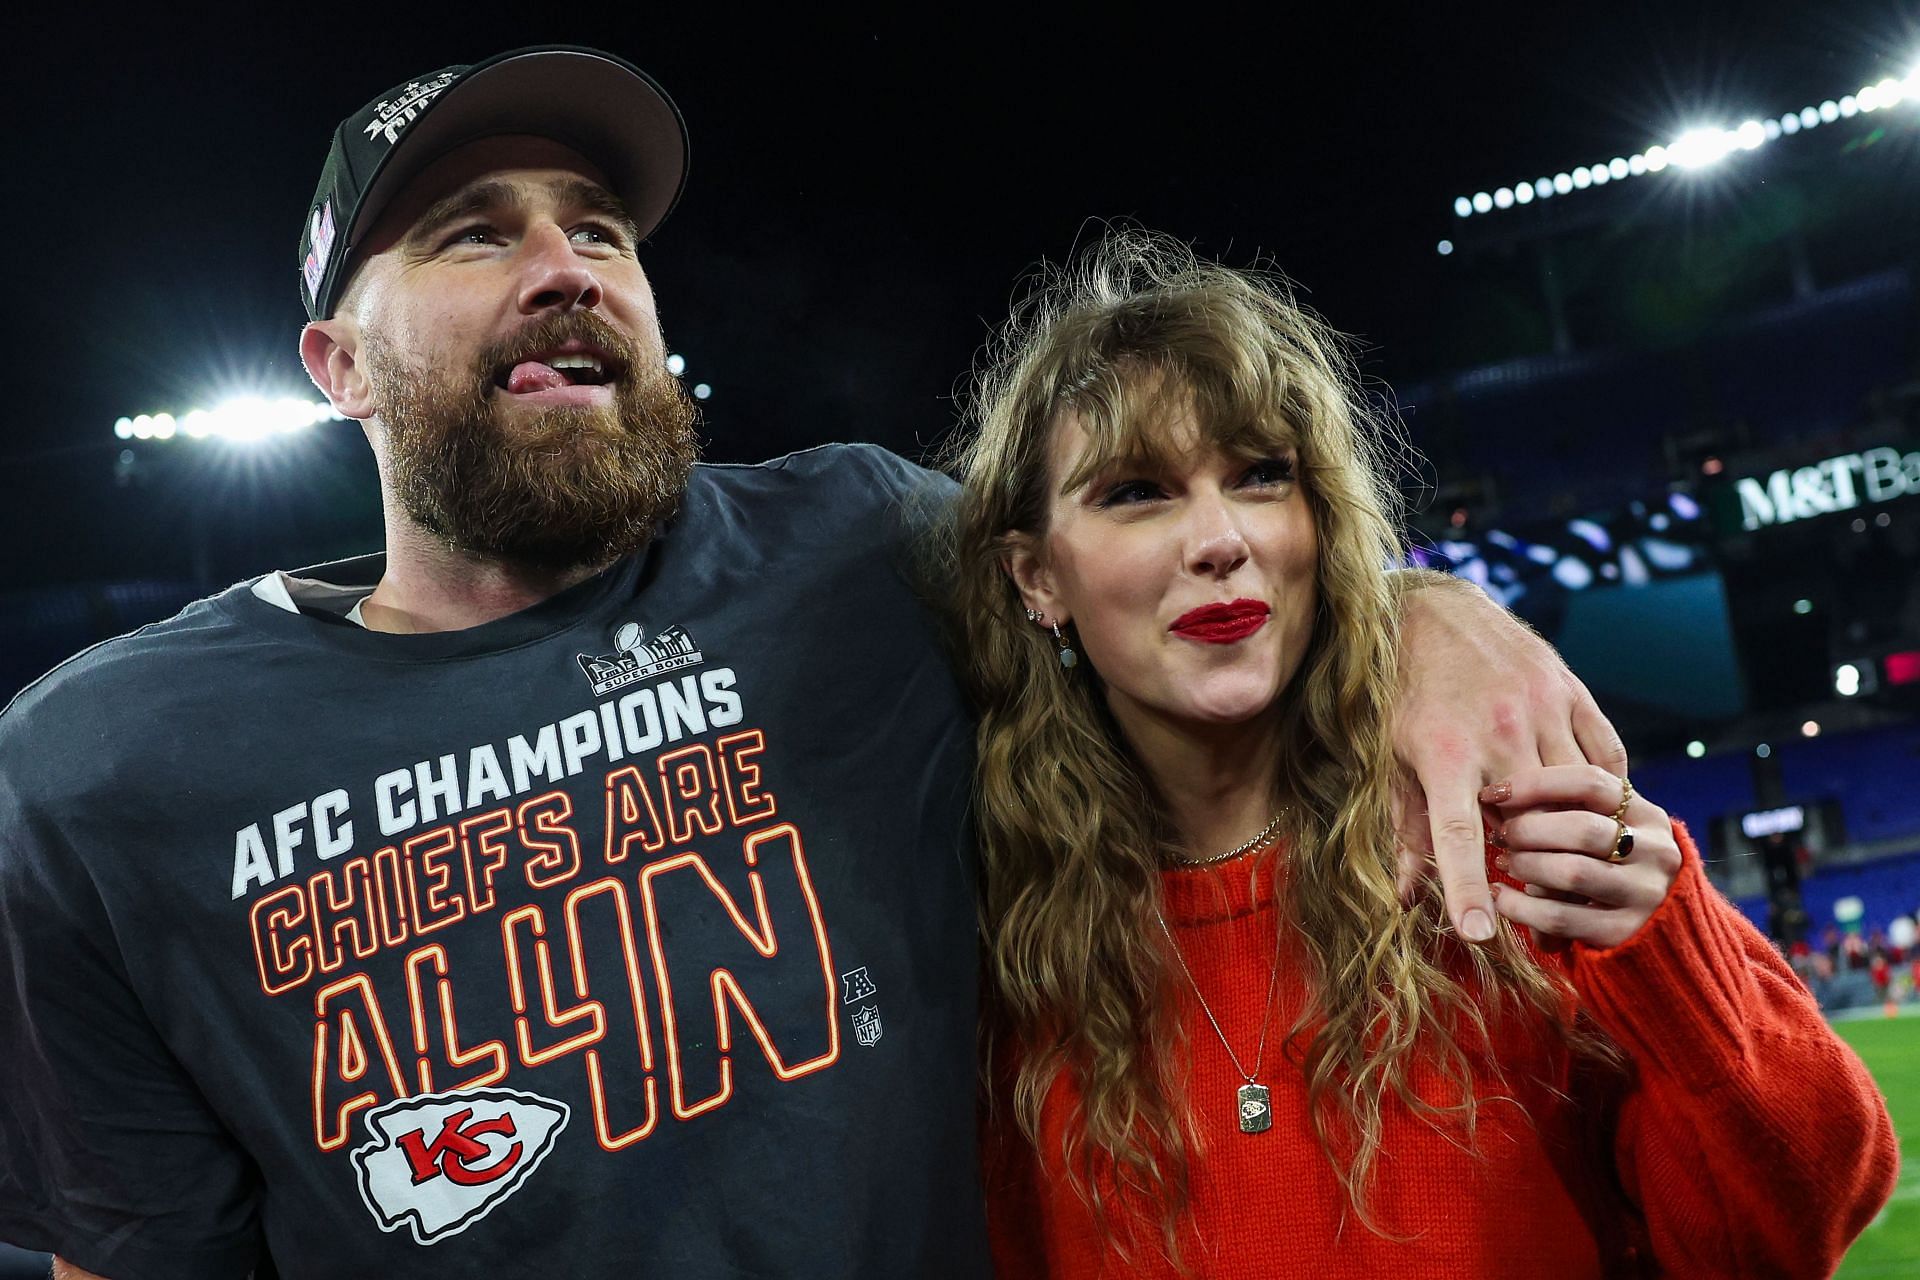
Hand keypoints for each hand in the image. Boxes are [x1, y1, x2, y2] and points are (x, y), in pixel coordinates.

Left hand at [1390, 573, 1627, 942]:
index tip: (1479, 935)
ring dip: (1568, 826)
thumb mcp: (1390, 758)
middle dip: (1528, 857)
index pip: (1457, 838)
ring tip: (1554, 841)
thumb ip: (1406, 827)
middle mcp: (1498, 732)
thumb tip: (1406, 898)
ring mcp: (1542, 708)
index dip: (1467, 890)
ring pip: (1576, 793)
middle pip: (1530, 821)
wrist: (1432, 610)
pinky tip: (1587, 804)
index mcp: (1444, 753)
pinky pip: (1605, 757)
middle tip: (1520, 871)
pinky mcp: (1572, 691)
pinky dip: (1601, 789)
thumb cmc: (1402, 692)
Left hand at [1481, 765, 1681, 949]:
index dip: (1536, 784)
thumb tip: (1502, 794)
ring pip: (1572, 872)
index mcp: (1648, 816)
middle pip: (1582, 828)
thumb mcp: (1608, 830)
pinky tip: (1500, 896)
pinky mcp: (1624, 932)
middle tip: (1501, 835)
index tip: (1495, 792)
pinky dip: (1520, 906)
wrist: (1654, 930)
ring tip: (1503, 861)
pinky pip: (1560, 917)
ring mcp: (1644, 895)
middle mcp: (1655, 853)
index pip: (1591, 782)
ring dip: (1525, 865)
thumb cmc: (1610, 865)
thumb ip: (1572, 810)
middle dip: (1528, 829)